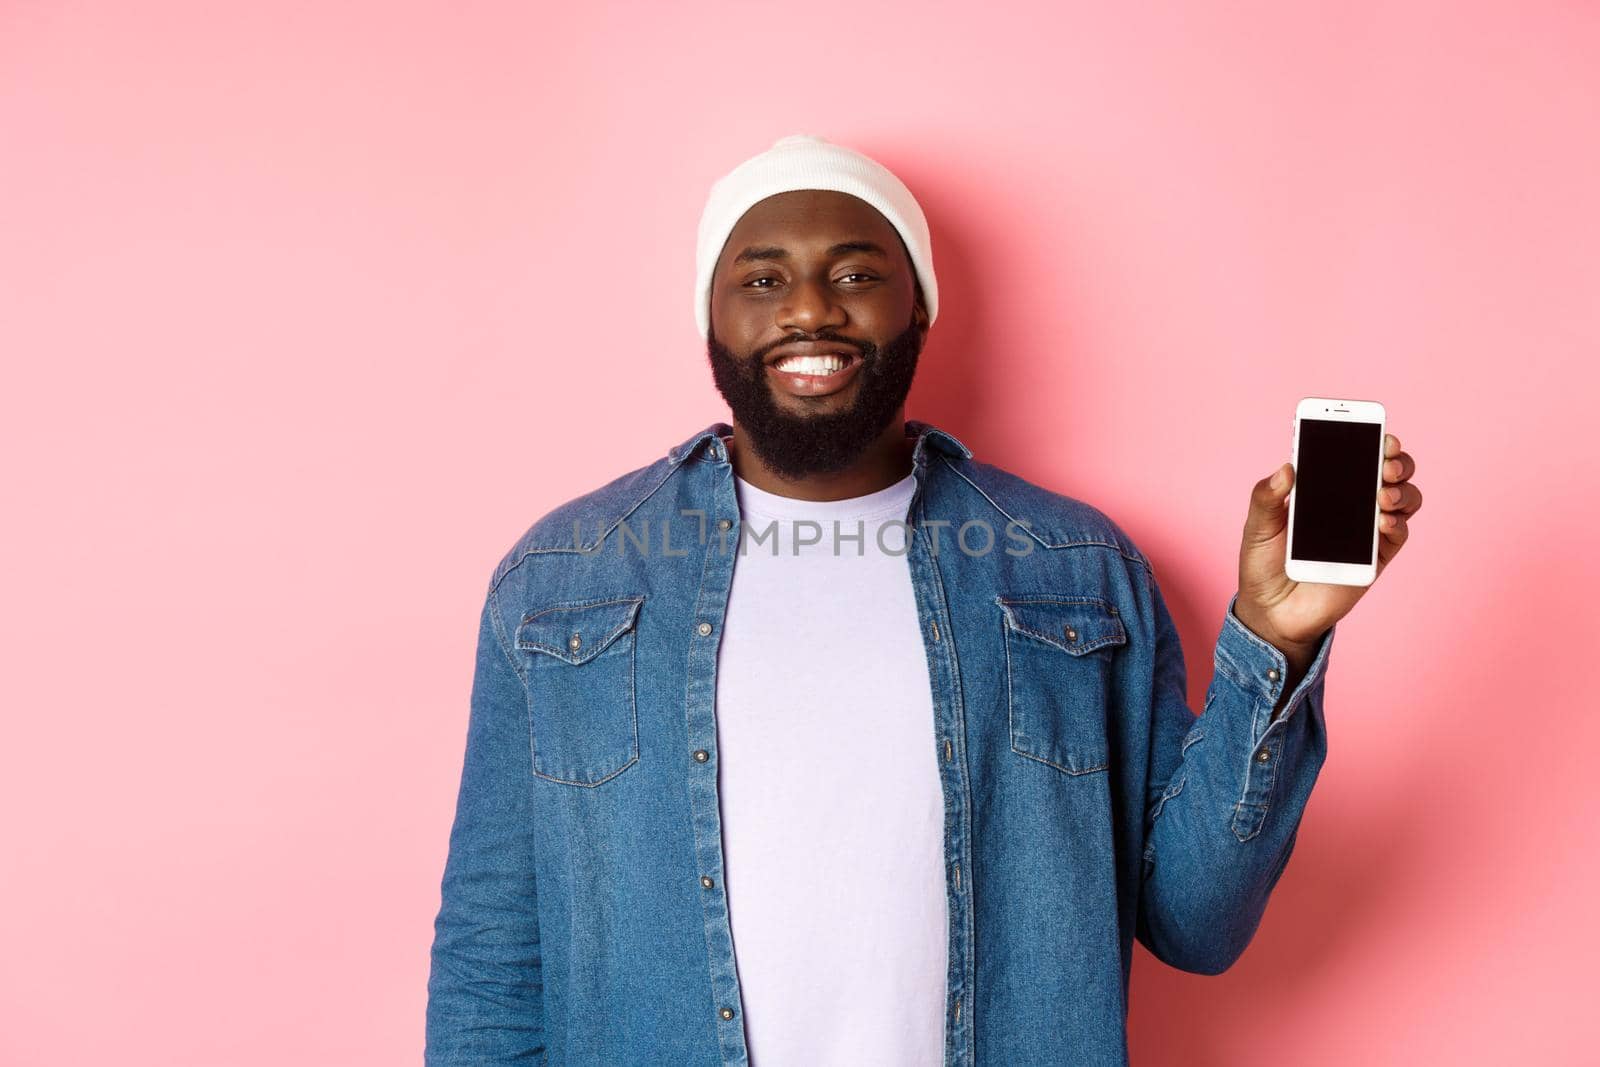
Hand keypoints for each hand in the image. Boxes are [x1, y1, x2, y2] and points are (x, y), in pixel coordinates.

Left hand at [1235, 433, 1421, 655]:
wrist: (1272, 612)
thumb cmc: (1263, 564)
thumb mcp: (1258, 527)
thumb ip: (1267, 497)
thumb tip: (1287, 468)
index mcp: (1323, 488)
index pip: (1352, 454)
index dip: (1369, 437)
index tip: (1375, 429)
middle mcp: (1351, 503)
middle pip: (1389, 470)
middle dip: (1395, 459)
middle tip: (1384, 461)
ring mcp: (1367, 530)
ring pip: (1403, 498)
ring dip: (1402, 489)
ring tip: (1383, 493)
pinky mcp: (1376, 557)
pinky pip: (1399, 534)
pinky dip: (1397, 523)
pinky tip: (1384, 522)